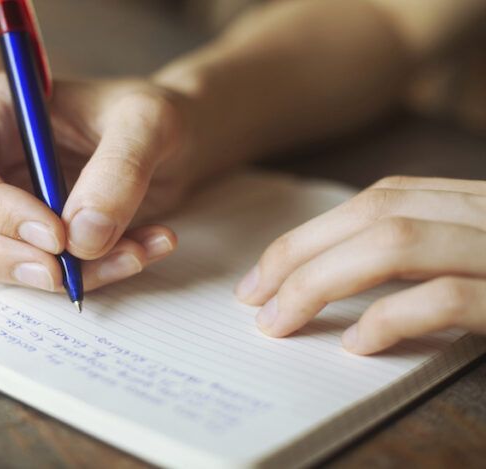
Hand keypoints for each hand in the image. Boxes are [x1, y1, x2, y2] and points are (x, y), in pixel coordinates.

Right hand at [0, 73, 193, 291]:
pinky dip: (86, 277)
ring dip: (54, 275)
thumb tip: (81, 238)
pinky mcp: (21, 239)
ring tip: (132, 254)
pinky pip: (31, 272)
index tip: (55, 236)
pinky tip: (140, 252)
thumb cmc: (152, 116)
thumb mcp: (149, 122)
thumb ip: (119, 171)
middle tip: (60, 275)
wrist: (176, 143)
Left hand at [235, 176, 485, 354]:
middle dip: (298, 254)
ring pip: (395, 243)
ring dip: (320, 283)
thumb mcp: (482, 259)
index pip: (383, 199)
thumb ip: (435, 252)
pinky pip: (444, 298)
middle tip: (253, 297)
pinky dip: (388, 318)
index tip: (265, 272)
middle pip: (375, 214)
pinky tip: (355, 344)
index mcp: (479, 204)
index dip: (314, 233)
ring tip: (280, 321)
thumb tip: (340, 275)